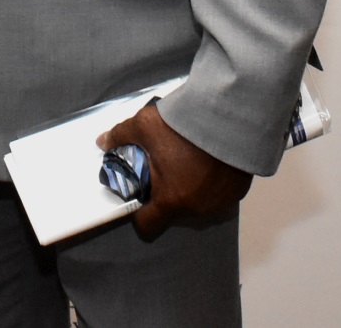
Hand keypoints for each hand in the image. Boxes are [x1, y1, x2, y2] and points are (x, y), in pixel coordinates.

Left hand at [98, 102, 251, 238]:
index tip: (139, 201)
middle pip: (174, 215)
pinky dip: (212, 187)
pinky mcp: (238, 192)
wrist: (229, 116)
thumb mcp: (144, 126)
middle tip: (165, 174)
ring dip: (191, 194)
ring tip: (188, 169)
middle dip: (167, 199)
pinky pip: (220, 197)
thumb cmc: (184, 126)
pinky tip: (210, 166)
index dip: (140, 215)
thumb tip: (102, 141)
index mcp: (170, 200)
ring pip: (198, 208)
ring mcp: (220, 203)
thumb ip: (120, 136)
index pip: (148, 226)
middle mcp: (196, 210)